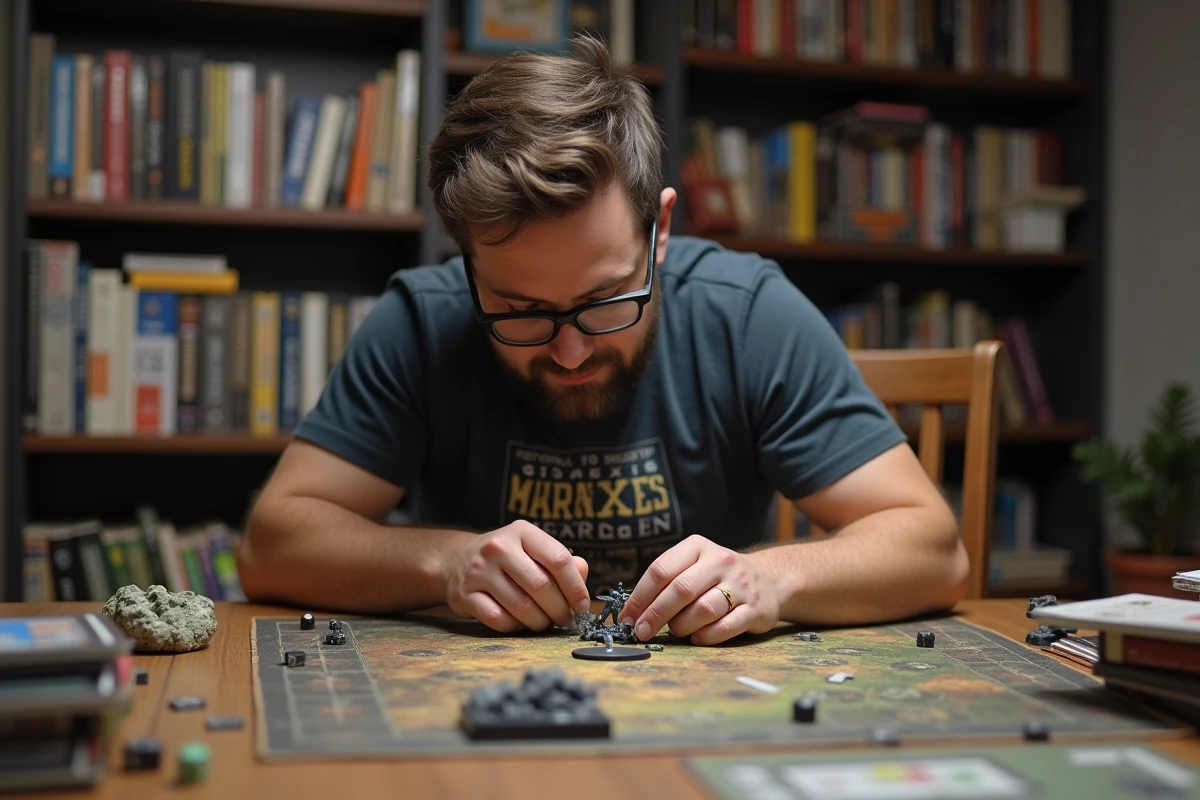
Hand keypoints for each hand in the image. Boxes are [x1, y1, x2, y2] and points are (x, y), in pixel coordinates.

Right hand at [441, 520, 591, 632]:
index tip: (582, 606)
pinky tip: (518, 623)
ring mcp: (478, 571)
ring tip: (543, 622)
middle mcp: (498, 547)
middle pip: (541, 586)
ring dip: (539, 622)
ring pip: (521, 607)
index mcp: (521, 532)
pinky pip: (499, 620)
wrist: (455, 560)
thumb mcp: (532, 550)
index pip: (558, 559)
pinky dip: (515, 627)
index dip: (576, 587)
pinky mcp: (464, 595)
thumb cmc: (506, 559)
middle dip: (559, 609)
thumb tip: (583, 573)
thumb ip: (561, 561)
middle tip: (564, 619)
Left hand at [618, 535, 780, 645]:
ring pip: (703, 610)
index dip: (640, 597)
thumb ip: (667, 582)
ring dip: (682, 626)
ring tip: (676, 630)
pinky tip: (697, 638)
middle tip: (642, 632)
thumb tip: (634, 612)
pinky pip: (725, 627)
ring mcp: (741, 585)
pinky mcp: (756, 609)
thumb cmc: (718, 577)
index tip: (628, 617)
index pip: (661, 570)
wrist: (769, 580)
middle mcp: (721, 561)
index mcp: (698, 547)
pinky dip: (706, 636)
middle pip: (680, 590)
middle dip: (655, 615)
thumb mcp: (694, 565)